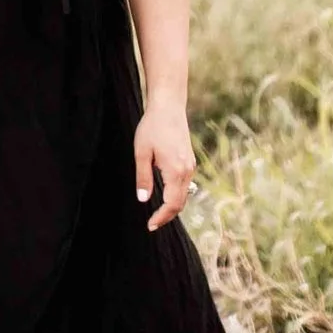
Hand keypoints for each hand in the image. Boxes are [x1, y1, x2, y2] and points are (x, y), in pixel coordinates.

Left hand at [134, 104, 197, 229]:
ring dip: (172, 206)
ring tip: (157, 214)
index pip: (171, 204)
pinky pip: (185, 185)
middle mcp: (187, 171)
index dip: (161, 218)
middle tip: (152, 224)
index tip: (150, 226)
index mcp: (176, 171)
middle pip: (180, 203)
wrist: (168, 107)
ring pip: (184, 195)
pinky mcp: (190, 161)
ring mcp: (190, 166)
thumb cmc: (152, 127)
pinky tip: (165, 196)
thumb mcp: (142, 153)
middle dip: (167, 216)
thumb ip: (143, 178)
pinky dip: (177, 195)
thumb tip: (143, 200)